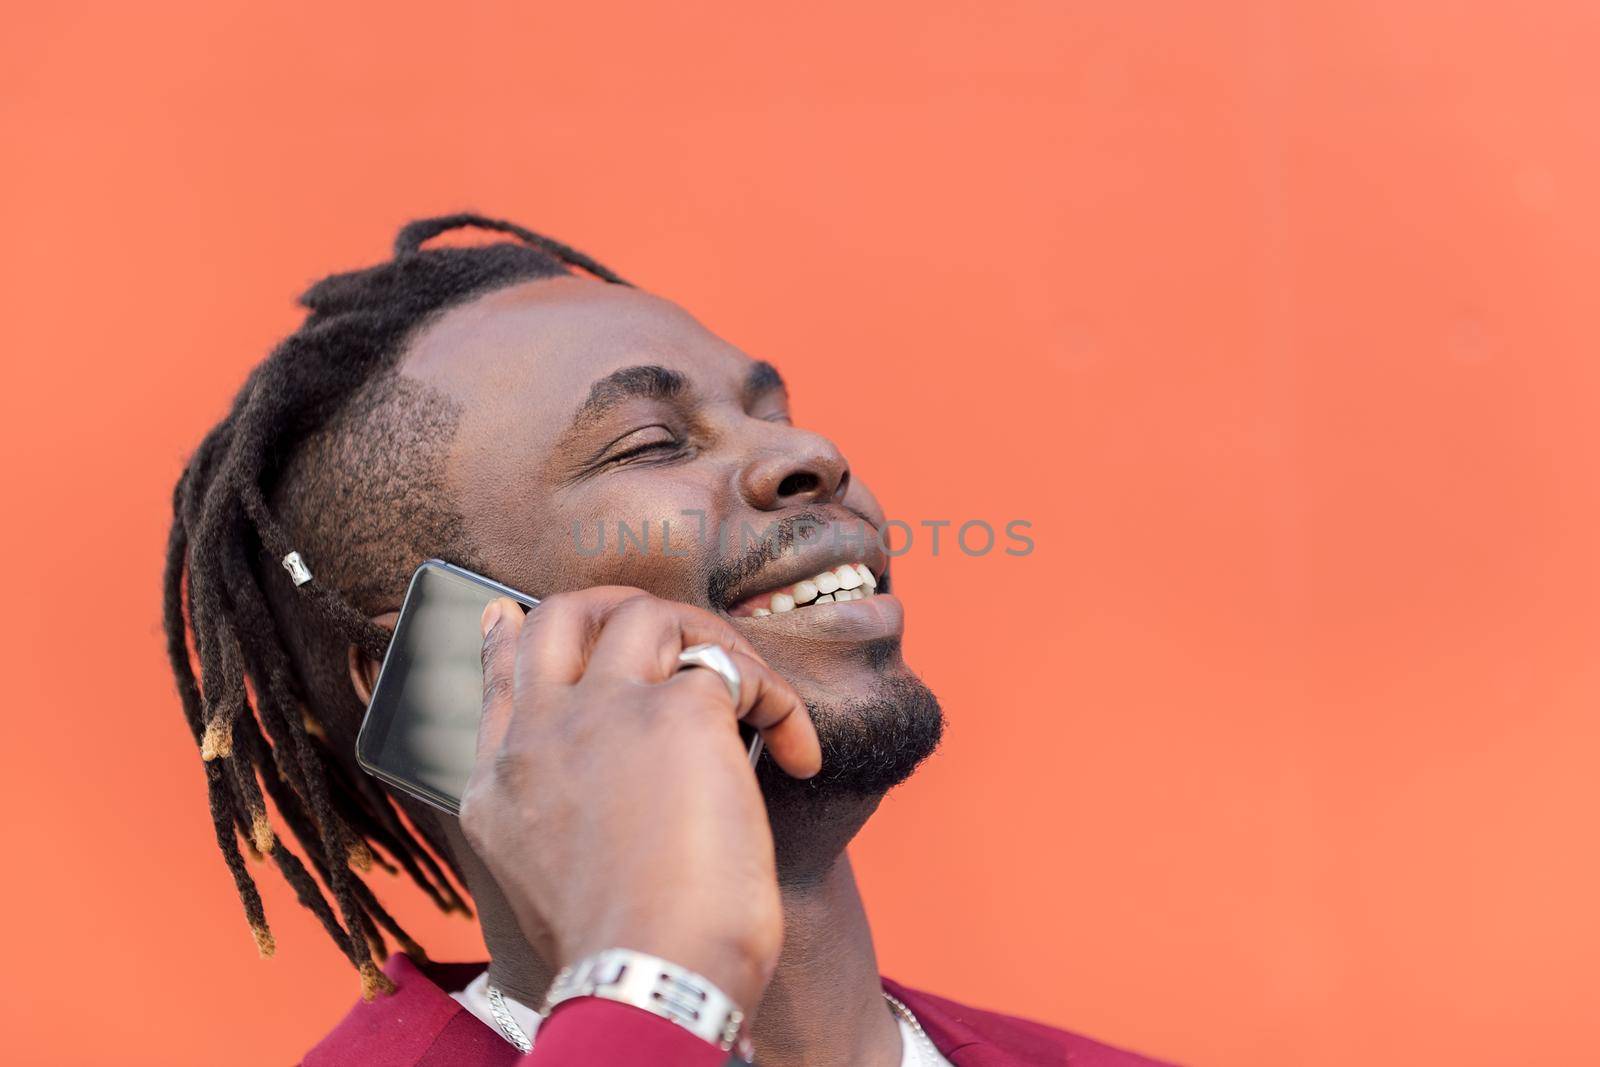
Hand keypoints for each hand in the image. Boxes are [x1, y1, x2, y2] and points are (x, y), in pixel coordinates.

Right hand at [459, 586, 819, 1013]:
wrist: (644, 977)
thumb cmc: (616, 956)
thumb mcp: (543, 882)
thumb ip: (551, 820)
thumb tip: (591, 799)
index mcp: (500, 784)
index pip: (498, 681)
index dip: (507, 638)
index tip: (509, 614)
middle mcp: (542, 734)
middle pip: (563, 617)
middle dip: (616, 605)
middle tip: (672, 629)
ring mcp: (606, 712)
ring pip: (651, 616)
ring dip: (713, 643)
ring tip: (754, 700)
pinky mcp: (681, 713)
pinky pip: (740, 670)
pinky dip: (782, 704)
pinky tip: (798, 754)